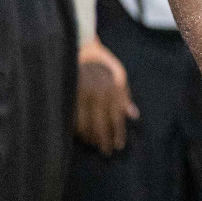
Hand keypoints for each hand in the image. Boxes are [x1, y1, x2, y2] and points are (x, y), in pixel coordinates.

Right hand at [76, 36, 137, 154]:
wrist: (81, 48)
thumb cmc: (103, 62)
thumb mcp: (120, 75)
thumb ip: (125, 96)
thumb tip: (133, 116)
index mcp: (112, 90)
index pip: (116, 118)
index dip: (118, 134)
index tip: (118, 146)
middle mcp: (97, 94)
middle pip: (101, 125)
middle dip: (104, 141)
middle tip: (106, 152)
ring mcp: (81, 96)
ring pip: (85, 125)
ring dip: (90, 137)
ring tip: (94, 145)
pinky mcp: (68, 97)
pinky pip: (72, 118)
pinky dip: (76, 129)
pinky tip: (80, 135)